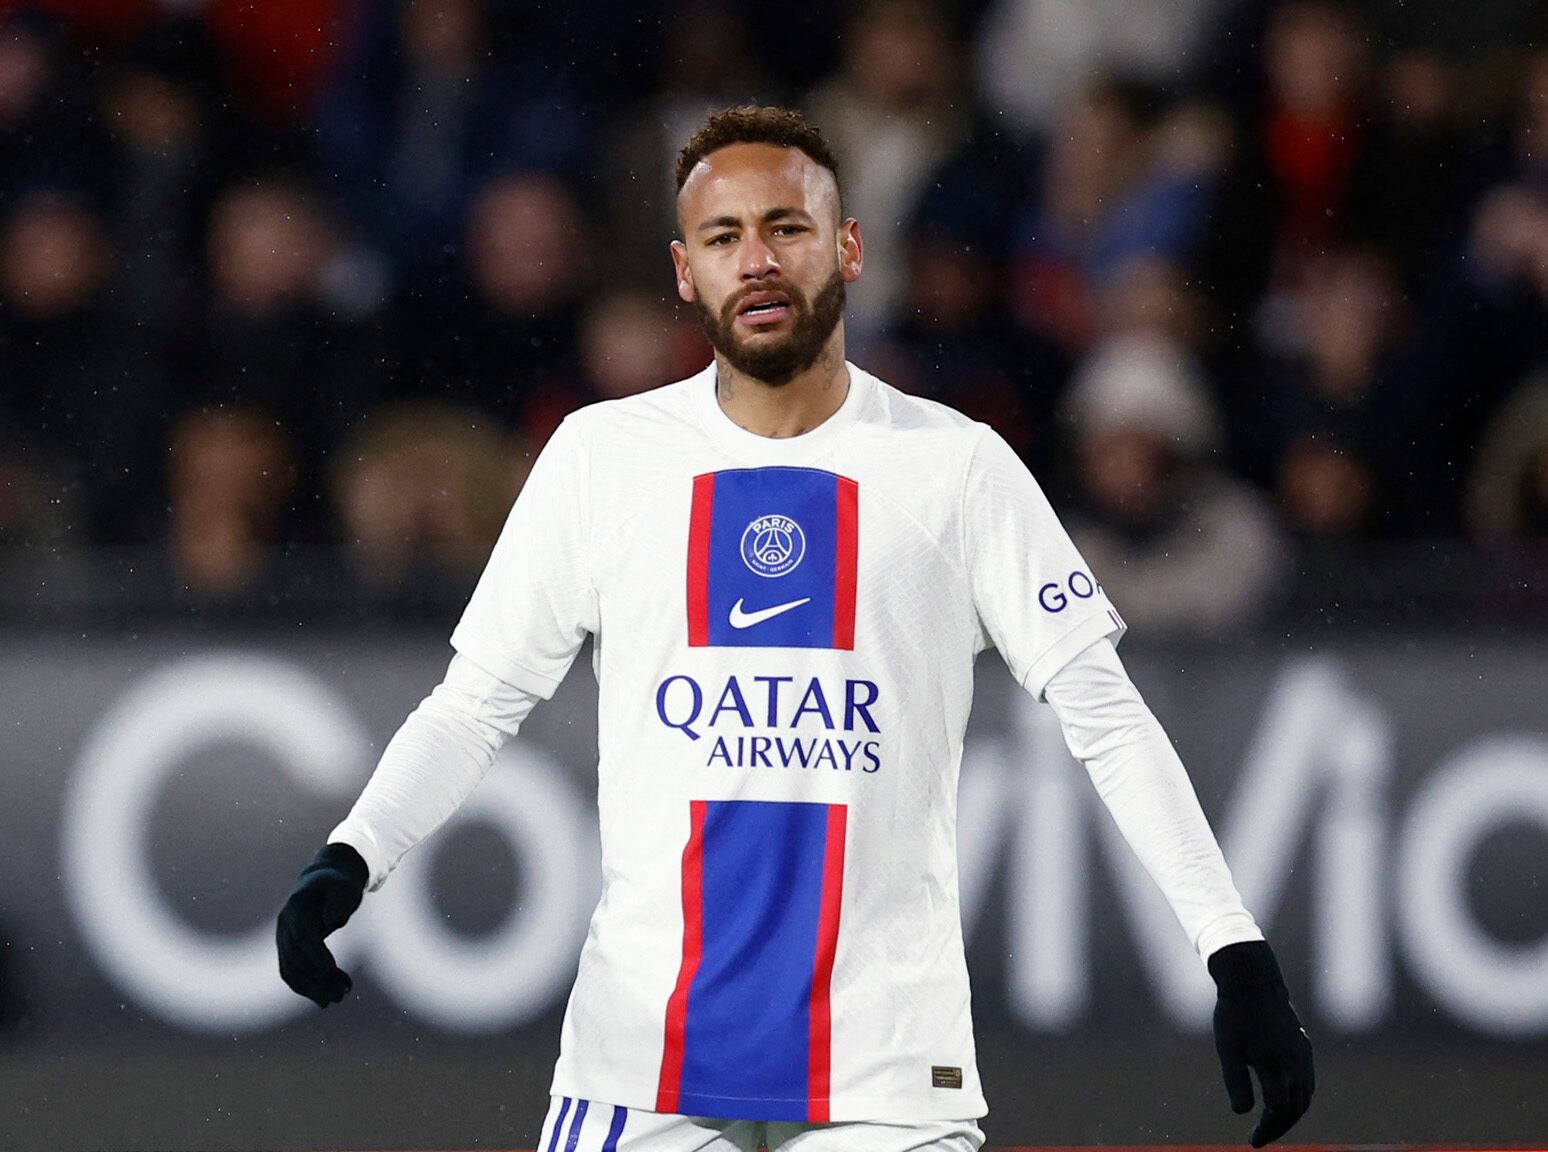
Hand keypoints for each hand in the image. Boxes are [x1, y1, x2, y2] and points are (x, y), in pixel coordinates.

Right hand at [275, 842, 367, 1007]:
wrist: (324, 882)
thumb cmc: (338, 884)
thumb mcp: (344, 886)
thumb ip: (339, 900)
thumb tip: (332, 920)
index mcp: (297, 909)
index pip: (304, 939)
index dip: (317, 959)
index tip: (334, 975)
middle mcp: (284, 926)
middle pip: (296, 958)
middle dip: (318, 979)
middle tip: (343, 993)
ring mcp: (282, 938)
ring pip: (291, 970)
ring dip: (312, 988)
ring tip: (338, 998)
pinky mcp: (287, 949)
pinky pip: (291, 973)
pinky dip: (305, 988)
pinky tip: (323, 999)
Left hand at [1208, 940, 1314, 1146]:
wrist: (1253, 981)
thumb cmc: (1235, 1014)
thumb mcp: (1227, 1048)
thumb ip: (1236, 1081)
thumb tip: (1241, 1112)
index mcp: (1276, 1066)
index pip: (1278, 1111)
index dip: (1267, 1130)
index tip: (1252, 1142)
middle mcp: (1296, 1064)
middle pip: (1295, 1109)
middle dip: (1278, 1128)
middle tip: (1260, 1139)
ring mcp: (1304, 1055)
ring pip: (1305, 1097)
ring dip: (1290, 1115)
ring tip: (1271, 1125)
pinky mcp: (1304, 1047)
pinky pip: (1307, 1082)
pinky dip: (1298, 1098)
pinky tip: (1284, 1101)